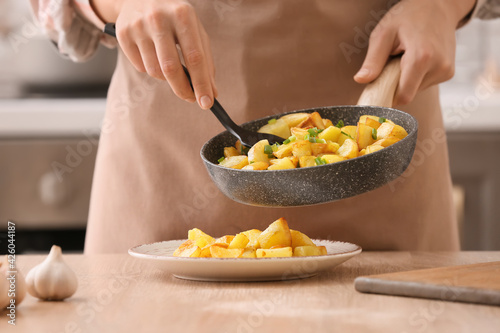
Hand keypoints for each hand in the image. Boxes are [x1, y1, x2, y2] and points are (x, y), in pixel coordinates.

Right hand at [93, 0, 216, 108]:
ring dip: (166, 78)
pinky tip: (153, 55)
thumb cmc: (175, 18)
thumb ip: (206, 61)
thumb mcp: (195, 31)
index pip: (194, 57)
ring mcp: (138, 26)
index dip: (201, 83)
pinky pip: (140, 67)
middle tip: (191, 99)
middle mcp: (158, 18)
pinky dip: (151, 69)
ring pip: (155, 71)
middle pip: (171, 68)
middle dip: (183, 90)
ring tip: (170, 65)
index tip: (206, 103)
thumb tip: (211, 92)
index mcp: (183, 15)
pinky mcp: (123, 34)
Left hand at [353, 0, 476, 105]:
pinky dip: (416, 76)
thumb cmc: (408, 16)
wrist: (438, 5)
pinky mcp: (448, 72)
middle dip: (396, 84)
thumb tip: (361, 80)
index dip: (388, 96)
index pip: (404, 96)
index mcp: (421, 57)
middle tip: (392, 63)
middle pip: (408, 93)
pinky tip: (416, 58)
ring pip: (416, 89)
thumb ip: (373, 60)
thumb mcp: (384, 34)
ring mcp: (446, 71)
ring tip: (406, 57)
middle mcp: (438, 67)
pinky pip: (424, 83)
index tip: (378, 90)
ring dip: (406, 79)